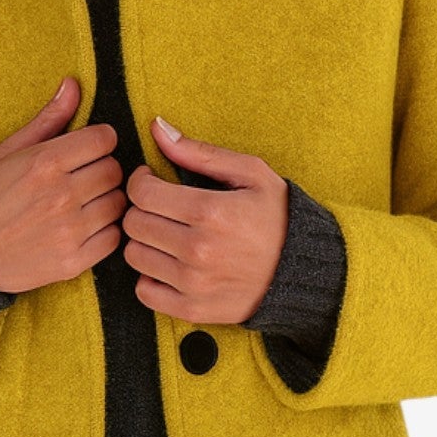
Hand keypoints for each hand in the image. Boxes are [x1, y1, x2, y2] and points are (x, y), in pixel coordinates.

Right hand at [0, 77, 126, 293]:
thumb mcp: (8, 151)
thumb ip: (48, 120)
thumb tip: (73, 85)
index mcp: (45, 162)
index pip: (104, 139)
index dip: (97, 142)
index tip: (86, 150)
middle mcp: (61, 194)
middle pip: (113, 171)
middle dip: (101, 170)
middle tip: (82, 178)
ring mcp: (69, 230)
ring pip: (117, 203)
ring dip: (105, 201)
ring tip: (82, 204)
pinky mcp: (74, 260)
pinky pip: (113, 238)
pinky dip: (104, 232)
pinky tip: (84, 228)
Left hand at [120, 116, 288, 323]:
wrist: (303, 271)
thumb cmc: (277, 217)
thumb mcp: (250, 173)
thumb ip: (199, 152)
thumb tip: (157, 128)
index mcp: (210, 211)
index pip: (142, 193)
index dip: (140, 181)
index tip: (151, 181)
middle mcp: (198, 250)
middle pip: (133, 224)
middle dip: (142, 210)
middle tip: (161, 208)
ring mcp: (194, 283)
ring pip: (135, 256)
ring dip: (145, 242)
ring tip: (167, 236)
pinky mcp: (192, 309)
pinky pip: (144, 292)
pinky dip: (150, 277)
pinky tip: (169, 265)